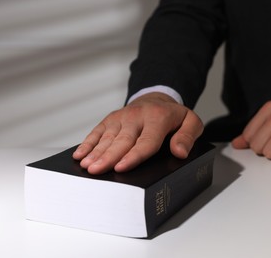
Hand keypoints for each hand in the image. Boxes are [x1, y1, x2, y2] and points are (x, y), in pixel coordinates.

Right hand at [72, 92, 202, 173]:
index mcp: (158, 118)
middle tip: (96, 171)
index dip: (133, 156)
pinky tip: (79, 155)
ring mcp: (122, 117)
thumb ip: (188, 136)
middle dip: (108, 157)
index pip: (146, 141)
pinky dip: (87, 143)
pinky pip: (98, 131)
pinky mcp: (111, 119)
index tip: (121, 167)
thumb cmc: (173, 117)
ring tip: (86, 166)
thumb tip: (179, 152)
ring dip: (95, 152)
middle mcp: (137, 116)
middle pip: (122, 141)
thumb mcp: (191, 122)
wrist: (157, 99)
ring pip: (107, 137)